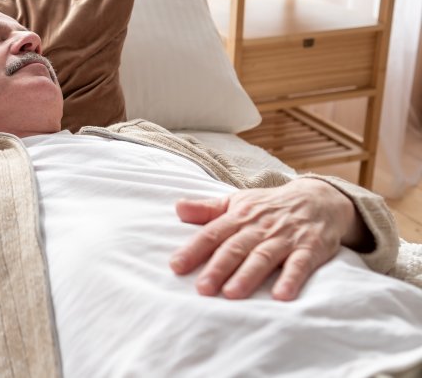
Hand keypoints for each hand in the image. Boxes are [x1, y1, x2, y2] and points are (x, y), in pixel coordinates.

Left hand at [169, 178, 367, 300]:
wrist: (319, 199)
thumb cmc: (269, 206)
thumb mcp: (237, 202)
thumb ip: (207, 209)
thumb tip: (177, 208)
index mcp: (239, 216)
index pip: (212, 233)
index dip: (193, 249)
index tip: (176, 266)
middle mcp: (260, 227)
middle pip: (235, 247)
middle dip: (218, 268)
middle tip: (202, 288)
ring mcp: (285, 238)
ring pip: (263, 256)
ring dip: (248, 275)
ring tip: (231, 294)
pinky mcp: (310, 248)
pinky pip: (300, 264)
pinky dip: (291, 279)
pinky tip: (281, 296)